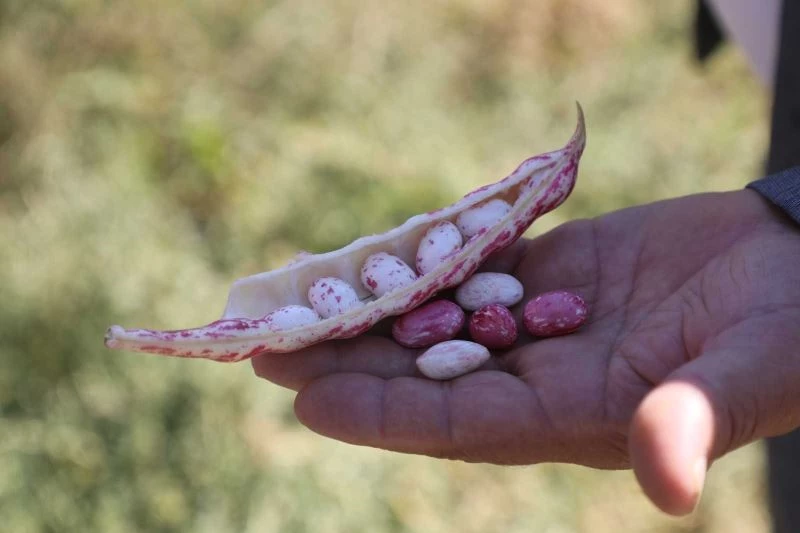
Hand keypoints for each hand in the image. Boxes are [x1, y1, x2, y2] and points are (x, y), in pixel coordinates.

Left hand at [252, 189, 799, 514]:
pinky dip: (422, 266)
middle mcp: (544, 375)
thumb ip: (699, 418)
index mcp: (581, 415)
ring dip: (371, 315)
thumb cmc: (789, 330)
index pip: (463, 426)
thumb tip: (664, 479)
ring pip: (438, 322)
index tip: (311, 404)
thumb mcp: (754, 372)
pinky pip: (470, 271)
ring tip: (298, 303)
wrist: (795, 265)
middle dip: (351, 364)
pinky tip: (371, 260)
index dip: (387, 415)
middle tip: (268, 350)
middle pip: (429, 376)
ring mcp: (540, 322)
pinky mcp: (547, 273)